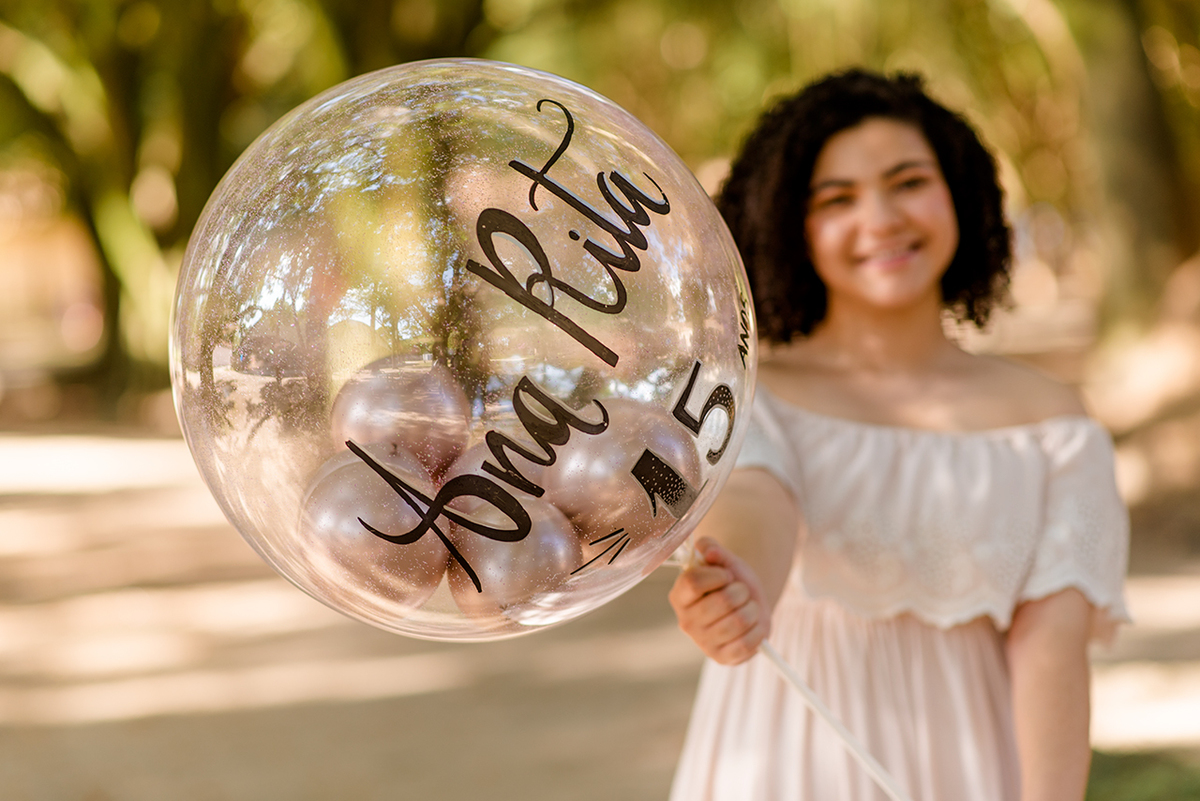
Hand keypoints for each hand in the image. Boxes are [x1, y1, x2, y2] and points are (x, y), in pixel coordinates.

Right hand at [669, 537, 769, 664]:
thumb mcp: (722, 559)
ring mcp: (703, 643)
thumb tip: (709, 551)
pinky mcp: (722, 658)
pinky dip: (758, 630)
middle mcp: (686, 621)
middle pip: (721, 602)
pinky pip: (747, 644)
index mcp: (679, 596)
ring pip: (738, 622)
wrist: (747, 602)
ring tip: (749, 606)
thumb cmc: (730, 579)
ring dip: (752, 609)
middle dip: (741, 591)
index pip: (692, 582)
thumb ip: (711, 547)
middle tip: (741, 591)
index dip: (716, 575)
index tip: (727, 574)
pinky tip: (754, 624)